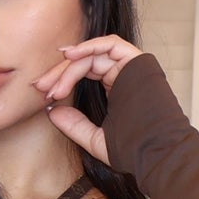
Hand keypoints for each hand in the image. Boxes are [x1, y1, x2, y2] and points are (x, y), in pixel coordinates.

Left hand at [34, 35, 143, 161]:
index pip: (85, 73)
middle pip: (86, 62)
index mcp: (117, 88)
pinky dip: (89, 46)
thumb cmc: (133, 151)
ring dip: (70, 65)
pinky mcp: (137, 61)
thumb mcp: (95, 139)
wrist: (157, 154)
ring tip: (52, 81)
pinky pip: (110, 44)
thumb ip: (74, 125)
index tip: (46, 95)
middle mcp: (124, 74)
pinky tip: (70, 55)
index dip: (62, 80)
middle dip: (60, 72)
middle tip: (41, 86)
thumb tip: (51, 111)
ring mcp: (131, 67)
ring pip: (93, 54)